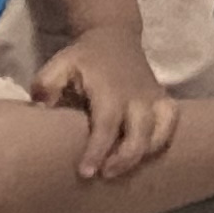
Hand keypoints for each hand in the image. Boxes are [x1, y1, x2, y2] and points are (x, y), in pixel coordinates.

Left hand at [36, 28, 174, 182]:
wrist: (115, 37)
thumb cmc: (84, 57)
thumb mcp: (60, 63)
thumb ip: (47, 85)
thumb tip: (42, 109)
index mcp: (111, 88)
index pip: (107, 123)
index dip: (98, 149)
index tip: (86, 172)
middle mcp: (137, 94)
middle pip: (141, 130)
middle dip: (126, 157)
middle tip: (104, 175)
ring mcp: (153, 96)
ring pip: (162, 128)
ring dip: (146, 152)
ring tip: (123, 169)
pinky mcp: (163, 99)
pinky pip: (171, 122)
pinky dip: (162, 140)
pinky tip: (144, 155)